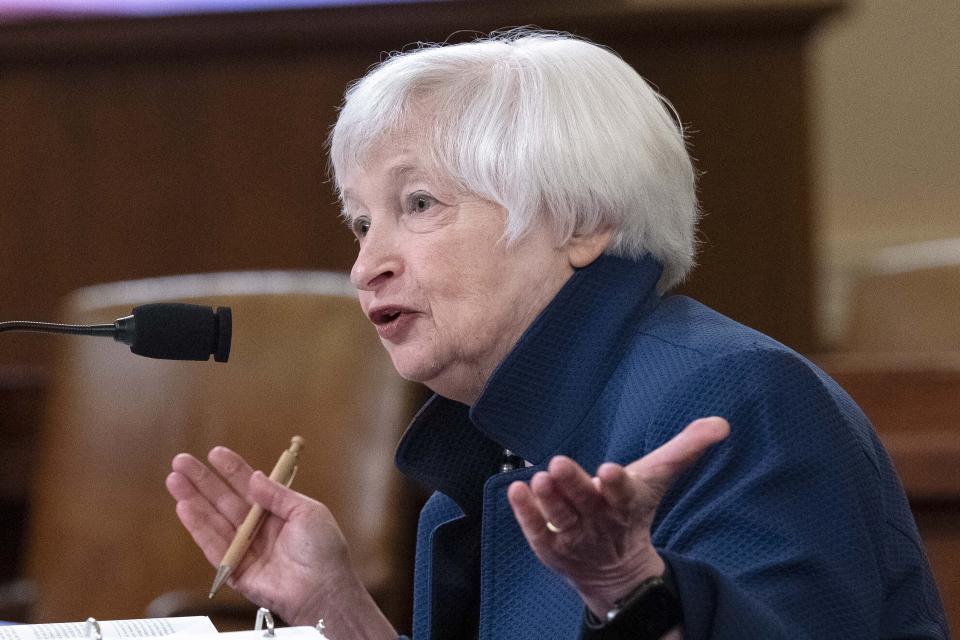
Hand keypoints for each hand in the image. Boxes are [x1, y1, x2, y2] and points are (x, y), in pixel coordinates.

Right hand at [166, 446, 394, 638]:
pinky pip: (213, 546)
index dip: (231, 469)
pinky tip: (184, 508)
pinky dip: (198, 527)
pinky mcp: (235, 570)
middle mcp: (258, 528)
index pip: (248, 486)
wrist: (324, 589)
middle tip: (181, 461)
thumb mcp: (307, 512)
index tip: (215, 453)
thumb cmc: (324, 551)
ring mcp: (245, 548)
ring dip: (193, 499)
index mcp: (277, 511)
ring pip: (213, 520)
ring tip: (174, 480)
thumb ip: (278, 495)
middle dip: (203, 480)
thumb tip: (254, 478)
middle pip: (224, 500)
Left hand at [507, 416, 729, 616]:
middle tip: (558, 464)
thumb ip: (685, 449)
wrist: (615, 567)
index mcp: (625, 504)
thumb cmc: (632, 510)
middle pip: (586, 503)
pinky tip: (515, 490)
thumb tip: (721, 424)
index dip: (617, 483)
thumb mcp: (657, 477)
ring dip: (549, 498)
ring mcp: (573, 536)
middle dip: (573, 485)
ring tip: (538, 477)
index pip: (623, 493)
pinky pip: (536, 530)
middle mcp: (599, 521)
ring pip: (559, 517)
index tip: (610, 469)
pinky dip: (526, 513)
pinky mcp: (549, 545)